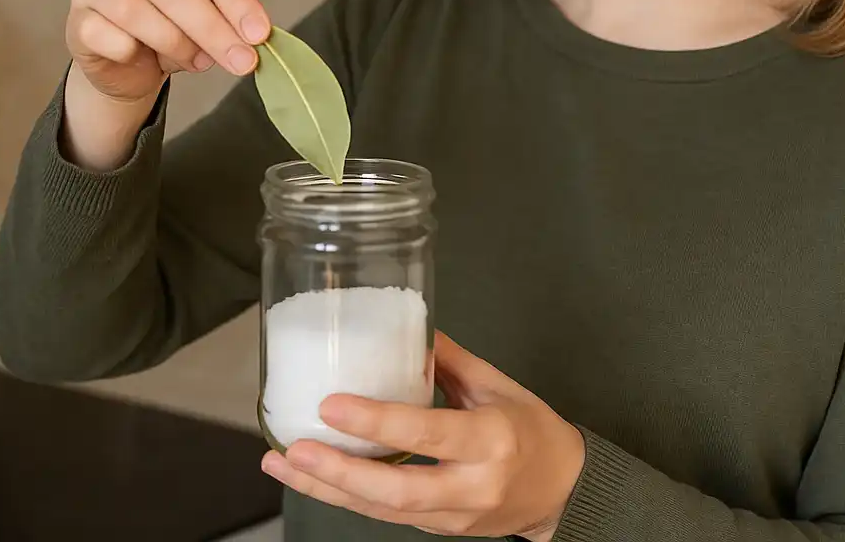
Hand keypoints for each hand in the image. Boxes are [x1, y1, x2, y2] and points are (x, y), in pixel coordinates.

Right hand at [66, 0, 270, 103]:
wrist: (127, 62)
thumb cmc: (173, 22)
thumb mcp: (206, 9)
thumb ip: (227, 13)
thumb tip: (254, 37)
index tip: (259, 33)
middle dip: (212, 27)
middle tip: (242, 61)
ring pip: (134, 11)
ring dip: (176, 43)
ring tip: (199, 62)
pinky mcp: (75, 21)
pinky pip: (105, 36)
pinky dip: (133, 52)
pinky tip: (145, 59)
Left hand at [261, 332, 586, 540]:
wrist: (562, 489)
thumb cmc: (530, 429)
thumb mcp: (496, 384)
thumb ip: (447, 358)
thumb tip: (398, 323)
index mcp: (492, 439)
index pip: (428, 431)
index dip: (377, 422)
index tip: (332, 403)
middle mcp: (473, 484)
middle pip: (398, 491)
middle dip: (340, 473)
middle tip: (293, 449)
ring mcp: (456, 515)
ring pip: (383, 511)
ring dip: (327, 490)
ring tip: (282, 465)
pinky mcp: (441, 529)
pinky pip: (385, 517)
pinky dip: (345, 497)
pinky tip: (310, 477)